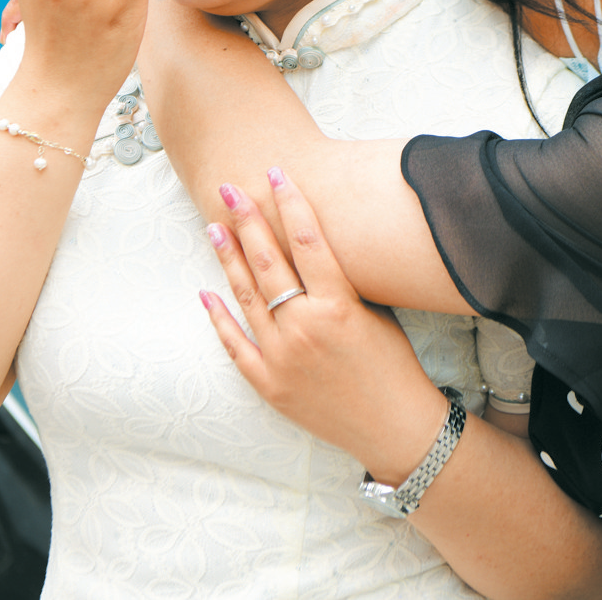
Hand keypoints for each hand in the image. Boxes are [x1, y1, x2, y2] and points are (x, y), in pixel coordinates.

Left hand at [200, 168, 449, 484]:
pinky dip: (219, 318)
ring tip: (214, 226)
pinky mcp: (269, 384)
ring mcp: (282, 358)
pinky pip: (235, 345)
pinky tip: (206, 293)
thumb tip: (311, 244)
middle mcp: (306, 328)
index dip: (290, 203)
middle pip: (269, 261)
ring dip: (228, 258)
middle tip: (229, 188)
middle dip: (248, 220)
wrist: (394, 428)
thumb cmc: (394, 367)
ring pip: (247, 297)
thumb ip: (339, 283)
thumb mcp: (376, 314)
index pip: (308, 241)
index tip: (277, 173)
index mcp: (338, 306)